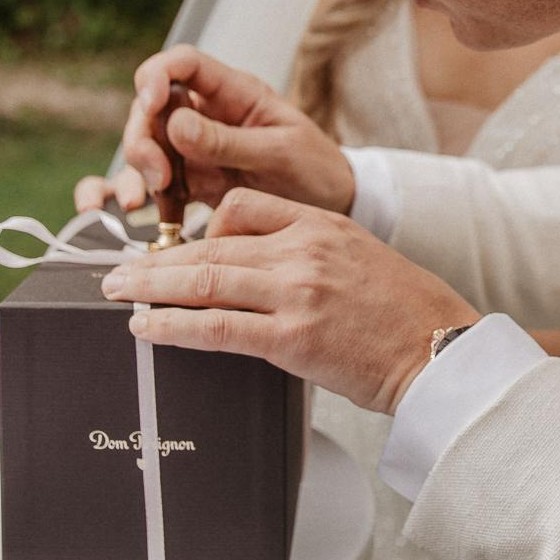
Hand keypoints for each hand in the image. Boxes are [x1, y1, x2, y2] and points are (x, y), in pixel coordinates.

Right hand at [93, 45, 356, 216]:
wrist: (334, 206)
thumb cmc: (316, 168)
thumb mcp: (280, 152)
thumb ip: (229, 141)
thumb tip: (175, 126)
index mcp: (233, 92)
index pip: (182, 64)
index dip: (157, 76)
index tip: (152, 103)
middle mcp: (206, 115)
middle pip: (151, 109)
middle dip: (143, 138)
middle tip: (158, 175)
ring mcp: (194, 149)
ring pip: (146, 146)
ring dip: (138, 170)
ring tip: (149, 198)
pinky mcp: (191, 182)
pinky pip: (154, 184)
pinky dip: (143, 198)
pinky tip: (143, 215)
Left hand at [98, 188, 477, 415]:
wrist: (441, 352)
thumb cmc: (405, 315)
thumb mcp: (358, 258)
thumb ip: (308, 255)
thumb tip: (254, 275)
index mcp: (320, 224)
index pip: (240, 208)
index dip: (197, 230)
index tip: (173, 250)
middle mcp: (303, 250)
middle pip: (209, 244)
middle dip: (155, 260)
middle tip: (118, 271)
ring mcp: (296, 292)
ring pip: (203, 280)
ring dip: (150, 288)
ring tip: (118, 295)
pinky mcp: (292, 336)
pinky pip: (215, 326)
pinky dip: (172, 326)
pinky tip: (147, 328)